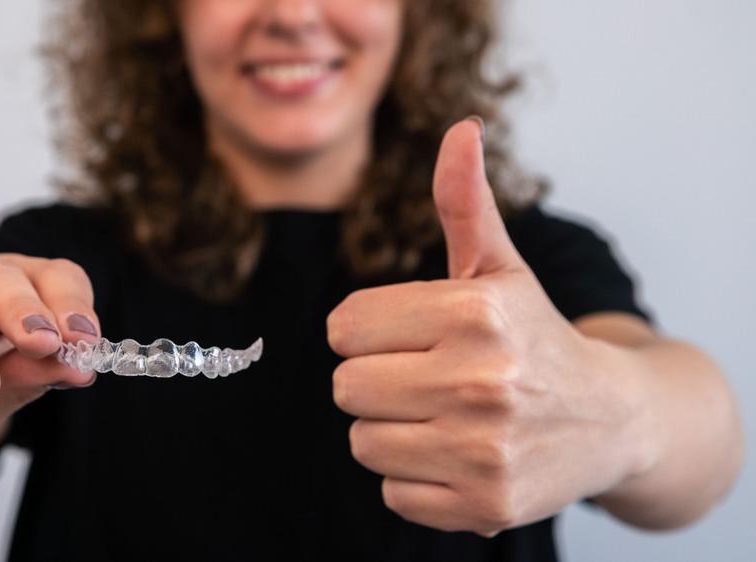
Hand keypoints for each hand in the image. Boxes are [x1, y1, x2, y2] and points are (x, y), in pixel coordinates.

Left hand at [327, 118, 644, 535]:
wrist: (612, 419)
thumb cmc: (536, 336)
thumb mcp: (500, 268)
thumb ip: (464, 204)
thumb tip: (460, 129)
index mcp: (474, 312)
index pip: (343, 327)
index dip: (366, 332)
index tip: (408, 337)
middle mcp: (481, 380)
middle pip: (346, 387)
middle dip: (376, 381)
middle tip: (426, 379)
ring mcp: (486, 449)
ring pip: (364, 442)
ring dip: (393, 431)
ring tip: (444, 418)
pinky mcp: (488, 504)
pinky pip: (394, 492)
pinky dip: (417, 479)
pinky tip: (459, 455)